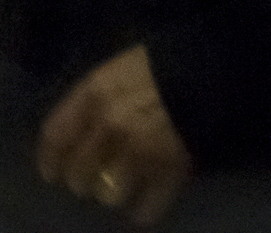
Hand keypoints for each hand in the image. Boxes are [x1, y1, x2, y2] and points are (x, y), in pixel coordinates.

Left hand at [36, 44, 193, 225]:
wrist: (220, 70)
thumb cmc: (171, 59)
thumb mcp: (127, 64)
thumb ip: (102, 93)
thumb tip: (86, 121)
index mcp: (96, 93)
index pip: (56, 134)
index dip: (50, 158)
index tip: (50, 173)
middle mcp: (109, 126)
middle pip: (79, 173)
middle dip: (82, 180)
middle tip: (89, 182)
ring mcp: (138, 154)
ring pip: (109, 194)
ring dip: (113, 193)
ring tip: (122, 188)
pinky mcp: (168, 174)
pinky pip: (146, 208)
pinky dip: (145, 210)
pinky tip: (145, 207)